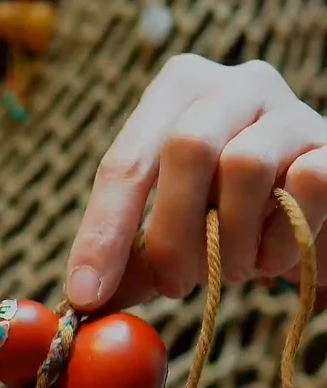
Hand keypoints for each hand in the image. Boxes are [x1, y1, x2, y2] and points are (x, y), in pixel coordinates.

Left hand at [66, 55, 326, 309]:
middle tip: (173, 286)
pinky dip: (282, 238)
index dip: (103, 232)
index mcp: (177, 93)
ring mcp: (290, 109)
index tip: (86, 293)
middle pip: (186, 147)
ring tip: (235, 270)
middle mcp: (233, 85)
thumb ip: (132, 262)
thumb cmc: (232, 220)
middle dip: (171, 233)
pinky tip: (275, 256)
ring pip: (246, 165)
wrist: (316, 220)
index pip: (125, 161)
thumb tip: (83, 303)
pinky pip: (306, 184)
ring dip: (231, 241)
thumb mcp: (174, 235)